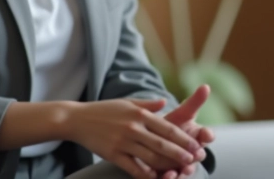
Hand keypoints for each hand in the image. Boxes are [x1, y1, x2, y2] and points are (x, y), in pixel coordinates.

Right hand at [66, 98, 201, 178]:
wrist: (77, 119)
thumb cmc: (104, 110)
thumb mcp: (127, 103)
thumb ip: (147, 105)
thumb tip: (165, 102)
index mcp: (140, 113)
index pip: (167, 127)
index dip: (183, 138)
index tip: (195, 145)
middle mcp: (133, 127)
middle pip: (162, 144)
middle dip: (180, 153)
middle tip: (194, 160)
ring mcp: (123, 142)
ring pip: (150, 157)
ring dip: (167, 166)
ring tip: (180, 171)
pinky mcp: (112, 154)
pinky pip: (133, 168)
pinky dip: (146, 174)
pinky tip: (155, 177)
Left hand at [161, 85, 214, 178]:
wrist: (154, 139)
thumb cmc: (171, 125)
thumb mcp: (181, 113)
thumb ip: (194, 102)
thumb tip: (206, 86)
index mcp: (198, 137)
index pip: (207, 135)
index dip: (207, 135)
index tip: (207, 134)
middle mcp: (193, 153)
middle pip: (199, 156)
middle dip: (197, 156)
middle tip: (194, 156)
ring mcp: (183, 165)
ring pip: (186, 170)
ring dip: (183, 172)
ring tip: (177, 170)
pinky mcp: (170, 174)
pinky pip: (172, 178)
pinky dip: (170, 178)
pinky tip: (166, 176)